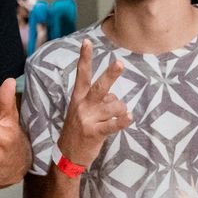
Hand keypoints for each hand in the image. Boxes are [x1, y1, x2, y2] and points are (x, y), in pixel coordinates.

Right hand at [57, 40, 129, 166]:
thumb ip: (99, 101)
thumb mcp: (82, 111)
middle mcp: (82, 106)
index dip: (84, 58)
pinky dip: (123, 121)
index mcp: (78, 98)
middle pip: (99, 87)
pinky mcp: (94, 133)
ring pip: (113, 106)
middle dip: (110, 75)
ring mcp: (88, 119)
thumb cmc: (78, 130)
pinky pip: (113, 125)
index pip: (81, 75)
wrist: (67, 155)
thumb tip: (115, 97)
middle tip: (120, 63)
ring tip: (122, 115)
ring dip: (122, 110)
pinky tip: (130, 117)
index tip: (87, 42)